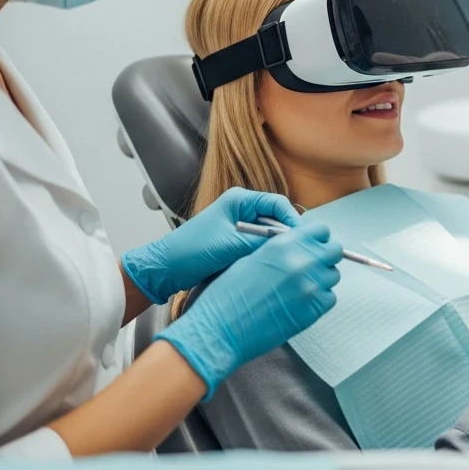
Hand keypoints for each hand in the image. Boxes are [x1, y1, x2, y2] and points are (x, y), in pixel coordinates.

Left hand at [120, 187, 300, 304]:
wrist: (164, 269)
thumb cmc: (189, 251)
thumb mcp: (229, 244)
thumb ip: (260, 242)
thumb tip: (288, 245)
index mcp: (239, 200)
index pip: (278, 204)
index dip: (293, 220)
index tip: (303, 238)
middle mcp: (241, 210)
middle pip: (276, 219)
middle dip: (287, 236)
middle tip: (299, 253)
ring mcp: (238, 227)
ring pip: (269, 235)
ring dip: (276, 247)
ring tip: (286, 261)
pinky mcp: (235, 243)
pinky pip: (259, 246)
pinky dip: (266, 255)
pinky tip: (270, 267)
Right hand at [156, 218, 342, 397]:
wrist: (220, 328)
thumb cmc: (228, 294)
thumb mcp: (251, 258)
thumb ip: (280, 249)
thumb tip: (297, 246)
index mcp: (285, 244)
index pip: (320, 229)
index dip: (317, 237)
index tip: (312, 244)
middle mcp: (303, 261)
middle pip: (334, 250)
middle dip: (325, 255)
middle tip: (311, 265)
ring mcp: (311, 286)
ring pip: (333, 275)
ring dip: (321, 278)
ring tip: (300, 286)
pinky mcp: (313, 310)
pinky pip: (329, 297)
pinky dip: (319, 298)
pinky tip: (300, 302)